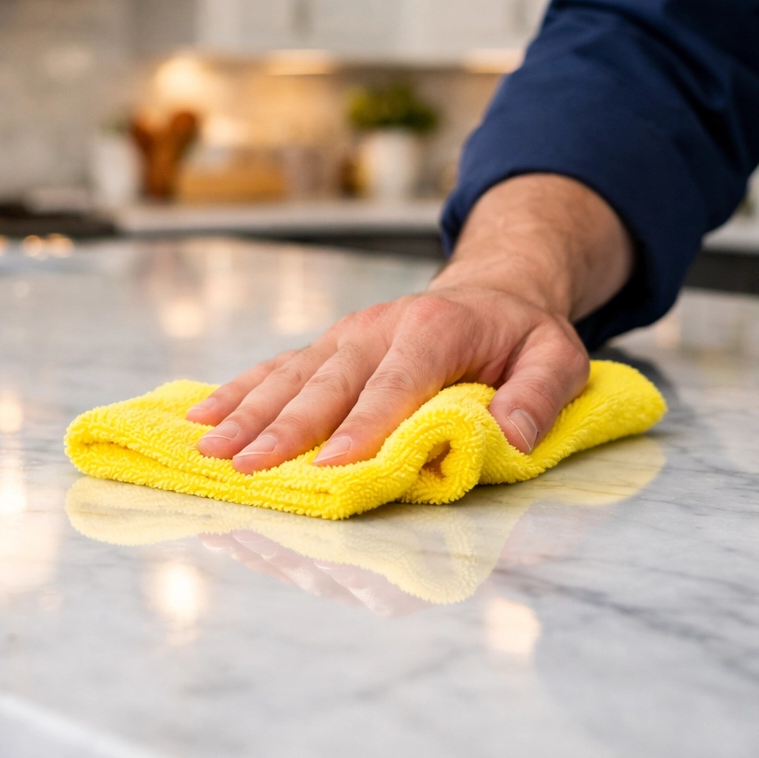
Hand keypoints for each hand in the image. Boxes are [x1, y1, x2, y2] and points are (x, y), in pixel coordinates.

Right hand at [187, 174, 632, 472]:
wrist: (489, 290)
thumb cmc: (521, 333)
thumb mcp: (558, 357)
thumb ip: (539, 395)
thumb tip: (512, 438)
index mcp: (434, 330)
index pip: (394, 385)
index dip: (362, 428)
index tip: (328, 467)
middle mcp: (378, 329)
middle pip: (327, 383)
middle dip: (284, 429)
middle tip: (245, 467)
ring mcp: (346, 336)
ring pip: (290, 376)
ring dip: (246, 413)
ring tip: (207, 449)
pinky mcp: (328, 347)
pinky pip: (277, 368)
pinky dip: (237, 391)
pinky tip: (200, 416)